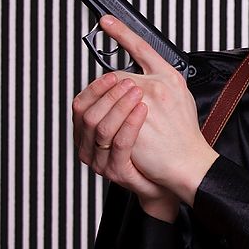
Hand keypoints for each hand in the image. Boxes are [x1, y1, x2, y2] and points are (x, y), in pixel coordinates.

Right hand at [72, 69, 178, 220]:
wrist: (168, 176)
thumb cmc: (151, 146)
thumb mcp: (131, 118)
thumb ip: (119, 99)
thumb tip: (120, 72)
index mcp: (88, 133)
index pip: (80, 105)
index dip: (95, 88)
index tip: (113, 75)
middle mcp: (90, 148)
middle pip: (89, 115)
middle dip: (109, 94)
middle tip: (129, 82)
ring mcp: (102, 162)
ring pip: (103, 129)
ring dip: (120, 105)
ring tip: (138, 92)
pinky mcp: (117, 171)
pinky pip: (120, 143)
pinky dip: (131, 122)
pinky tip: (143, 109)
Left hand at [94, 15, 218, 205]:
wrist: (188, 162)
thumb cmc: (184, 136)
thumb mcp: (181, 98)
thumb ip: (161, 83)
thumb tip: (139, 79)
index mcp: (170, 78)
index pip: (143, 47)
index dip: (122, 31)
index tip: (107, 20)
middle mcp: (157, 86)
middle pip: (117, 76)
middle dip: (111, 90)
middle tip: (116, 105)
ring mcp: (144, 104)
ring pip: (109, 94)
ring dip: (107, 105)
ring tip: (116, 118)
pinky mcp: (132, 122)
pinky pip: (108, 114)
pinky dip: (106, 120)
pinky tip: (114, 128)